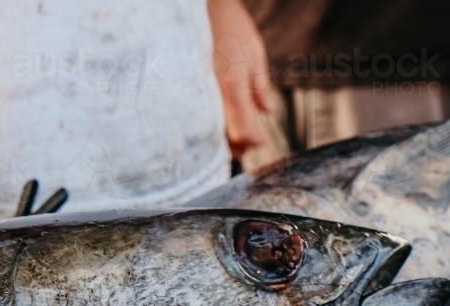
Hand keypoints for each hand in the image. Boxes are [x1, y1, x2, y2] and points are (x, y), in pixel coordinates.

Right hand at [207, 0, 275, 158]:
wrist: (195, 4)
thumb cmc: (228, 22)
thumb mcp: (254, 51)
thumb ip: (260, 85)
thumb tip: (267, 111)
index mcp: (232, 85)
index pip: (244, 131)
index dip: (255, 141)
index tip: (261, 139)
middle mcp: (210, 93)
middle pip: (222, 138)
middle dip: (236, 146)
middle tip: (247, 146)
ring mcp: (194, 93)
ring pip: (206, 131)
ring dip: (220, 138)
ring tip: (232, 138)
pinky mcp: (182, 88)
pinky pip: (194, 116)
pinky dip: (206, 124)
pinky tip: (213, 122)